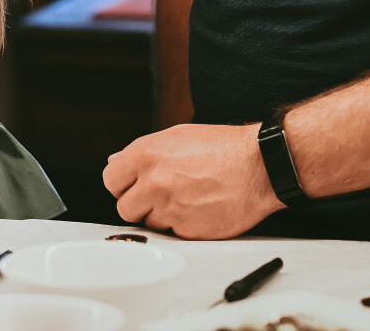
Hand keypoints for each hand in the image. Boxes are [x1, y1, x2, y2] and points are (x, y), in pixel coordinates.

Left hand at [102, 122, 283, 238]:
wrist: (258, 166)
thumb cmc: (223, 148)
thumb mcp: (177, 136)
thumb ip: (142, 152)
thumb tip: (116, 162)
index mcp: (146, 154)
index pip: (111, 180)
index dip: (123, 184)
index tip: (133, 185)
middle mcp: (153, 182)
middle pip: (125, 207)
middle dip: (140, 203)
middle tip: (160, 194)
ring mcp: (169, 207)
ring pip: (149, 222)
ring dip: (161, 215)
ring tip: (186, 198)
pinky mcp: (187, 230)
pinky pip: (172, 234)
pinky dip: (182, 225)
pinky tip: (198, 208)